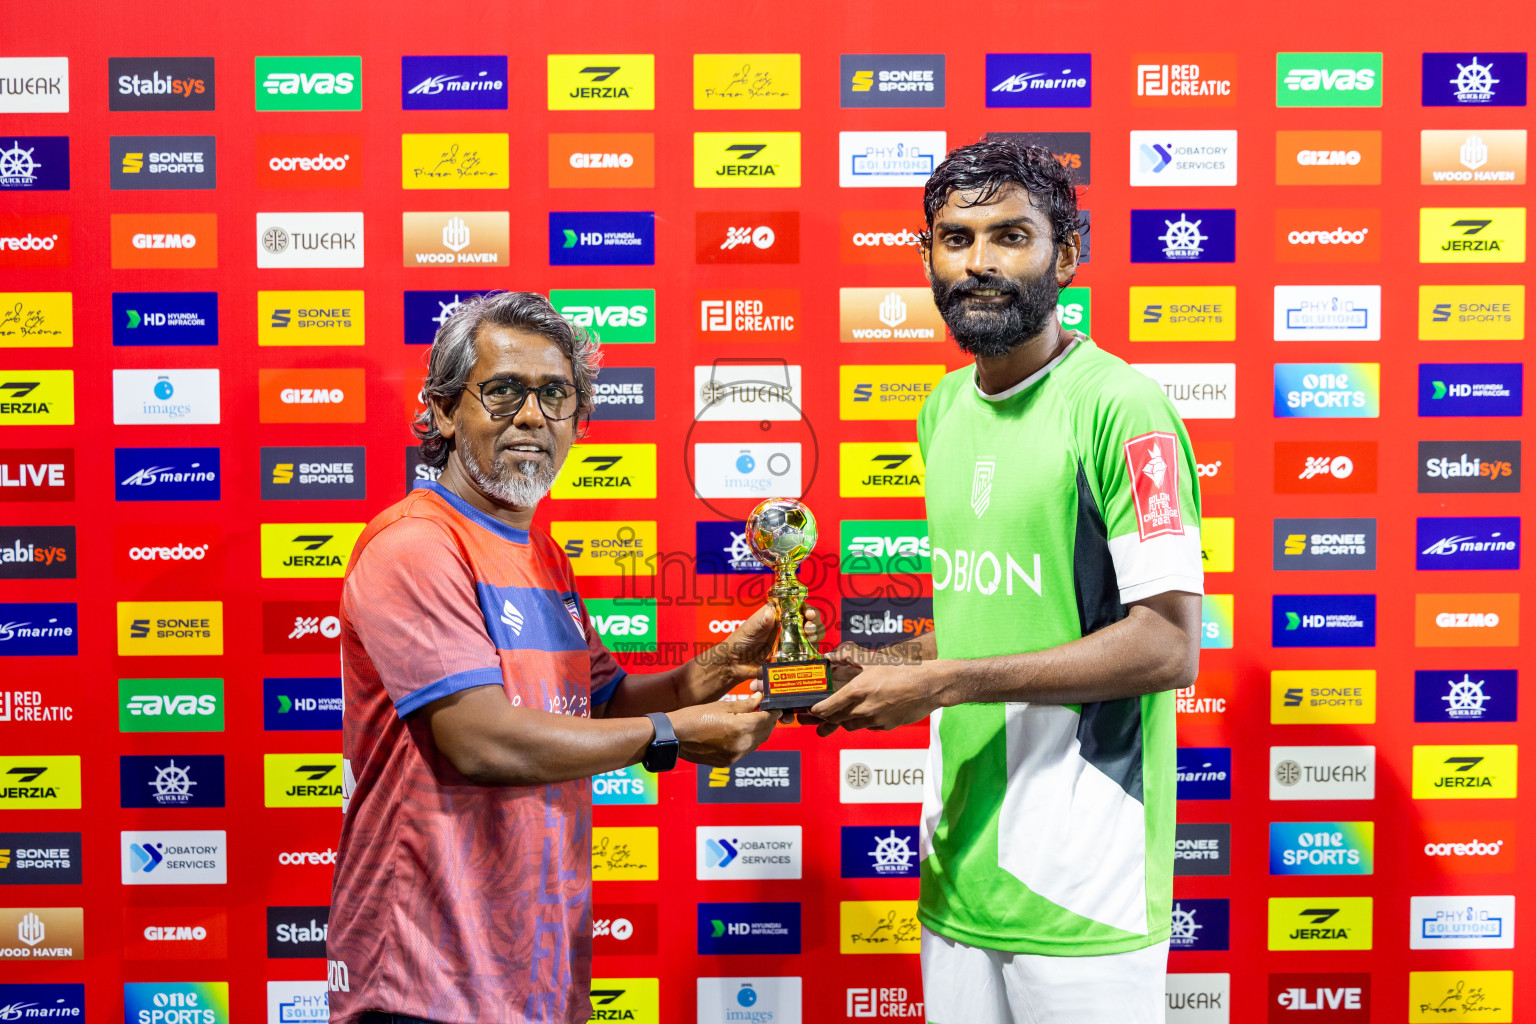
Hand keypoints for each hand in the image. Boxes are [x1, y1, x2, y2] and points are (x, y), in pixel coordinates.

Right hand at [669, 692, 780, 766]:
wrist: (674, 737)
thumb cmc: (695, 716)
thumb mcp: (722, 705)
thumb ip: (745, 705)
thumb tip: (760, 699)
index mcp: (740, 728)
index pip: (767, 719)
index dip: (773, 711)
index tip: (776, 706)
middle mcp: (740, 745)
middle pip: (765, 732)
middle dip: (768, 721)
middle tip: (765, 711)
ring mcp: (734, 756)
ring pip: (757, 743)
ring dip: (759, 732)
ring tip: (754, 720)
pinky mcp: (727, 762)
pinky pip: (745, 751)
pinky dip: (748, 741)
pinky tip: (741, 732)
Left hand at [714, 603, 825, 691]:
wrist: (735, 663)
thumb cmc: (740, 641)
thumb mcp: (749, 629)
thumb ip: (760, 622)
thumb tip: (770, 614)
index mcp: (778, 614)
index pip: (798, 606)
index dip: (807, 608)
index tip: (809, 614)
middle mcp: (787, 626)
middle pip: (809, 621)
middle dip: (814, 623)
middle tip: (809, 630)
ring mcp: (791, 641)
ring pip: (811, 636)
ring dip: (815, 636)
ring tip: (810, 639)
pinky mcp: (791, 656)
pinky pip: (806, 653)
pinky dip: (812, 652)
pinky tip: (811, 653)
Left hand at [809, 663, 941, 735]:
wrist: (928, 685)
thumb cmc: (903, 670)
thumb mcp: (873, 660)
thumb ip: (849, 656)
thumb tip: (830, 655)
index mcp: (857, 691)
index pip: (827, 708)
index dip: (816, 711)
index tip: (813, 709)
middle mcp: (863, 709)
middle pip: (835, 720)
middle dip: (827, 717)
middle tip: (823, 713)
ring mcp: (875, 720)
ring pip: (850, 726)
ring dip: (845, 720)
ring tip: (847, 710)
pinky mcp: (886, 727)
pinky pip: (868, 727)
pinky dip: (864, 722)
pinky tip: (870, 711)